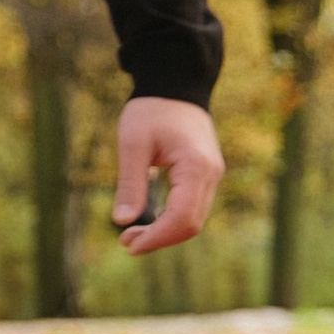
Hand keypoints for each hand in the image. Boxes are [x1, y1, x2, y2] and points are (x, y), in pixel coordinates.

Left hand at [113, 97, 222, 255]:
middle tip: (125, 243)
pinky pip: (191, 208)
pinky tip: (147, 222)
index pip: (182, 218)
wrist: (175, 88)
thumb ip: (130, 182)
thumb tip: (122, 221)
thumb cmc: (152, 111)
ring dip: (164, 232)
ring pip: (193, 219)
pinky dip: (171, 220)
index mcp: (197, 167)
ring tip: (131, 235)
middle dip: (159, 239)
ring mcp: (211, 176)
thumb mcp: (133, 144)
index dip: (156, 238)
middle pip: (191, 224)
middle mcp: (211, 175)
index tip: (128, 245)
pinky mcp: (204, 176)